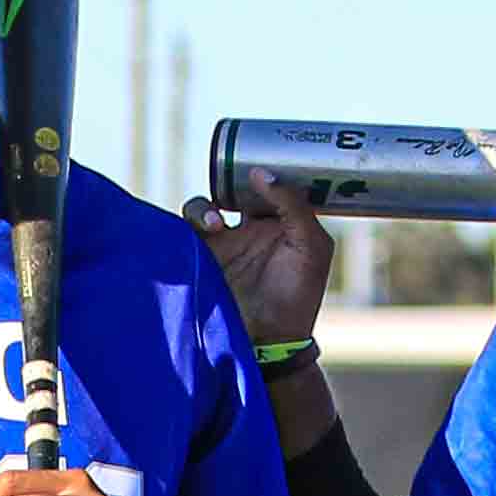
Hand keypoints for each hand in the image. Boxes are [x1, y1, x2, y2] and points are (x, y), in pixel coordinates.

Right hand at [187, 177, 331, 351]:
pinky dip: (185, 226)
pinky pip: (184, 234)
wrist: (268, 340)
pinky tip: (202, 232)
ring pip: (201, 209)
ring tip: (213, 225)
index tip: (253, 155)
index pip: (265, 185)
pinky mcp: (200, 260)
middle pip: (227, 191)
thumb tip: (261, 174)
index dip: (258, 168)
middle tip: (230, 187)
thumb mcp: (311, 247)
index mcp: (278, 223)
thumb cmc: (298, 296)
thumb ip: (293, 206)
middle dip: (222, 182)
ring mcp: (222, 245)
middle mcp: (247, 229)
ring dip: (202, 208)